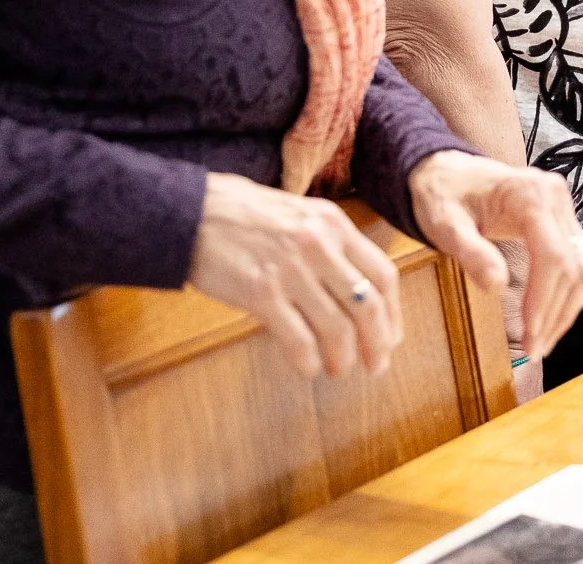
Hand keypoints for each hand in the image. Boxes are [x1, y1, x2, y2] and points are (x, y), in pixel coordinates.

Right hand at [187, 171, 403, 380]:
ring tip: (338, 370)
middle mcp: (318, 245)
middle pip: (368, 306)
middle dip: (377, 344)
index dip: (393, 314)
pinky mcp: (261, 293)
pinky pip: (298, 339)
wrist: (189, 212)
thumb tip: (358, 290)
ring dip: (343, 358)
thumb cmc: (243, 214)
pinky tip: (307, 367)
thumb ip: (331, 245)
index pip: (383, 275)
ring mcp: (290, 269)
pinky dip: (308, 361)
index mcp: (333, 224)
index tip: (391, 337)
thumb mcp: (299, 214)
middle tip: (375, 365)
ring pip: (336, 328)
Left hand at [408, 150, 582, 361]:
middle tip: (535, 350)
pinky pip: (578, 261)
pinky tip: (552, 318)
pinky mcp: (562, 220)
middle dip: (557, 313)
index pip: (553, 256)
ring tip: (545, 342)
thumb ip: (471, 253)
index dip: (545, 300)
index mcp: (530, 194)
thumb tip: (496, 287)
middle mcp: (556, 197)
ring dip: (568, 309)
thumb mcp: (444, 225)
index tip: (530, 335)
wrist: (446, 172)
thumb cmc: (442, 196)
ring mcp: (563, 207)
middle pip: (575, 265)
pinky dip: (569, 294)